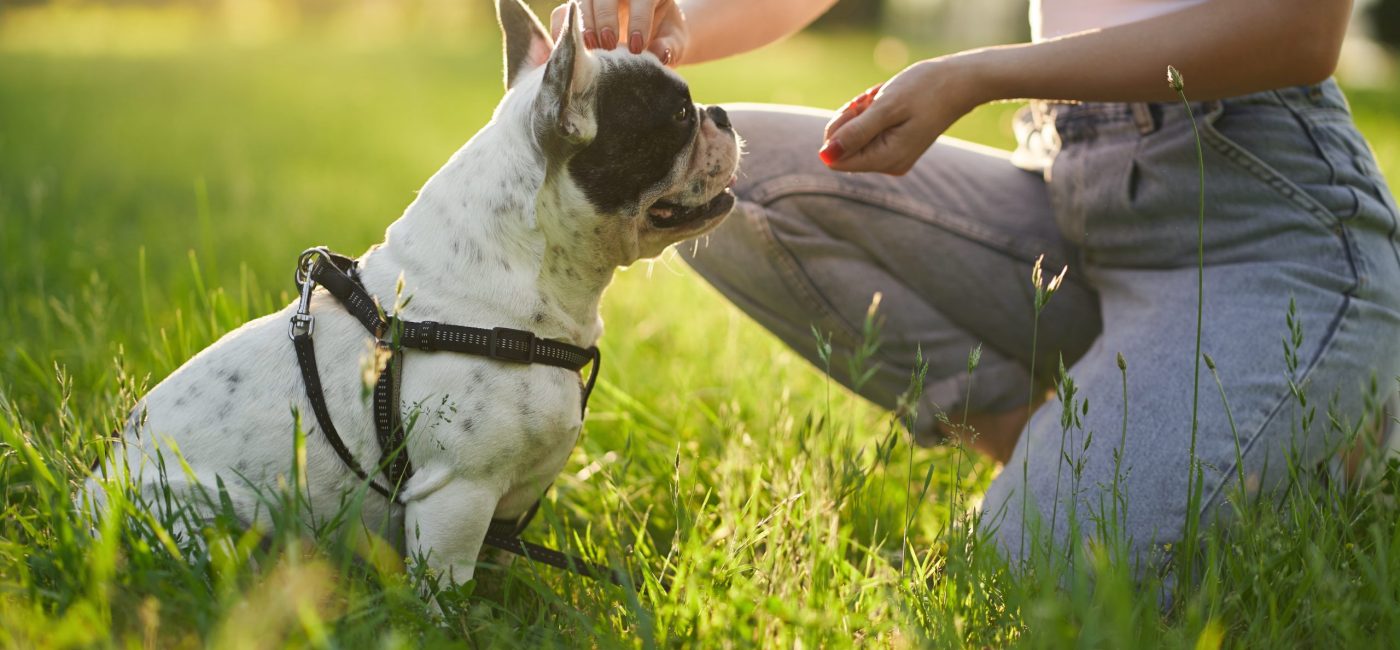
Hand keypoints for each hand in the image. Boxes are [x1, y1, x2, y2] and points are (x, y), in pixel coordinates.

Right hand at [550, 0, 689, 65]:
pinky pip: (563, 13)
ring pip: (583, 0)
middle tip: (610, 45)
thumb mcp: (673, 42)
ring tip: (590, 48)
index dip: (639, 19)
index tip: (637, 47)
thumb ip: (670, 46)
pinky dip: (563, 30)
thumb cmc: (663, 39)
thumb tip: (660, 54)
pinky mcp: (578, 8)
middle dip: (605, 18)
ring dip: (584, 24)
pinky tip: (571, 49)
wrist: (650, 39)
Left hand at [820, 58, 982, 174]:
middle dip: (852, 118)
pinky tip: (888, 101)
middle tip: (875, 100)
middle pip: (844, 147)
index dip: (838, 130)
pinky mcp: (896, 146)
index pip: (835, 158)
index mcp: (886, 159)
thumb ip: (855, 132)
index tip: (860, 108)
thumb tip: (824, 155)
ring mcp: (893, 157)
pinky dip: (872, 112)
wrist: (959, 81)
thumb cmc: (924, 89)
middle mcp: (889, 165)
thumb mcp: (885, 107)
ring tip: (884, 98)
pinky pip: (869, 131)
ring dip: (862, 112)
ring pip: (855, 136)